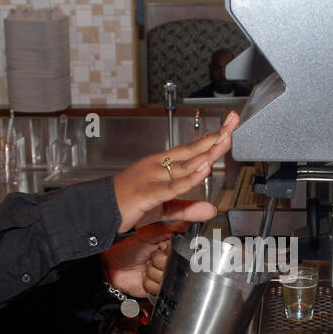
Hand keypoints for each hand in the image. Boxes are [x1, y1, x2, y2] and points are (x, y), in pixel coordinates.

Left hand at [101, 223, 180, 296]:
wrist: (110, 267)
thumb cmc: (123, 247)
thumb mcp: (146, 233)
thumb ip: (167, 227)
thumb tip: (185, 221)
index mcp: (169, 244)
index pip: (183, 249)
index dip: (173, 250)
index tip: (162, 248)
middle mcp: (169, 260)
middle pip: (176, 265)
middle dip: (159, 261)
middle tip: (149, 256)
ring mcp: (164, 274)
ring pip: (169, 278)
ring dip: (152, 272)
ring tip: (144, 266)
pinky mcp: (158, 287)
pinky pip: (161, 289)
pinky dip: (148, 283)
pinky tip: (142, 276)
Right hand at [112, 111, 236, 231]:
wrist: (99, 211)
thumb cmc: (128, 205)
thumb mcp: (163, 209)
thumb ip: (187, 208)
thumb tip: (210, 210)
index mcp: (161, 165)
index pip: (191, 149)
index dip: (211, 139)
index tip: (228, 127)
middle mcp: (158, 166)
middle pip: (192, 150)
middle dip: (214, 137)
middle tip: (233, 122)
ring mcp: (152, 177)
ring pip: (185, 165)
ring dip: (206, 153)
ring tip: (224, 140)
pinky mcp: (147, 193)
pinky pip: (172, 185)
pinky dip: (190, 177)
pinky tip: (204, 169)